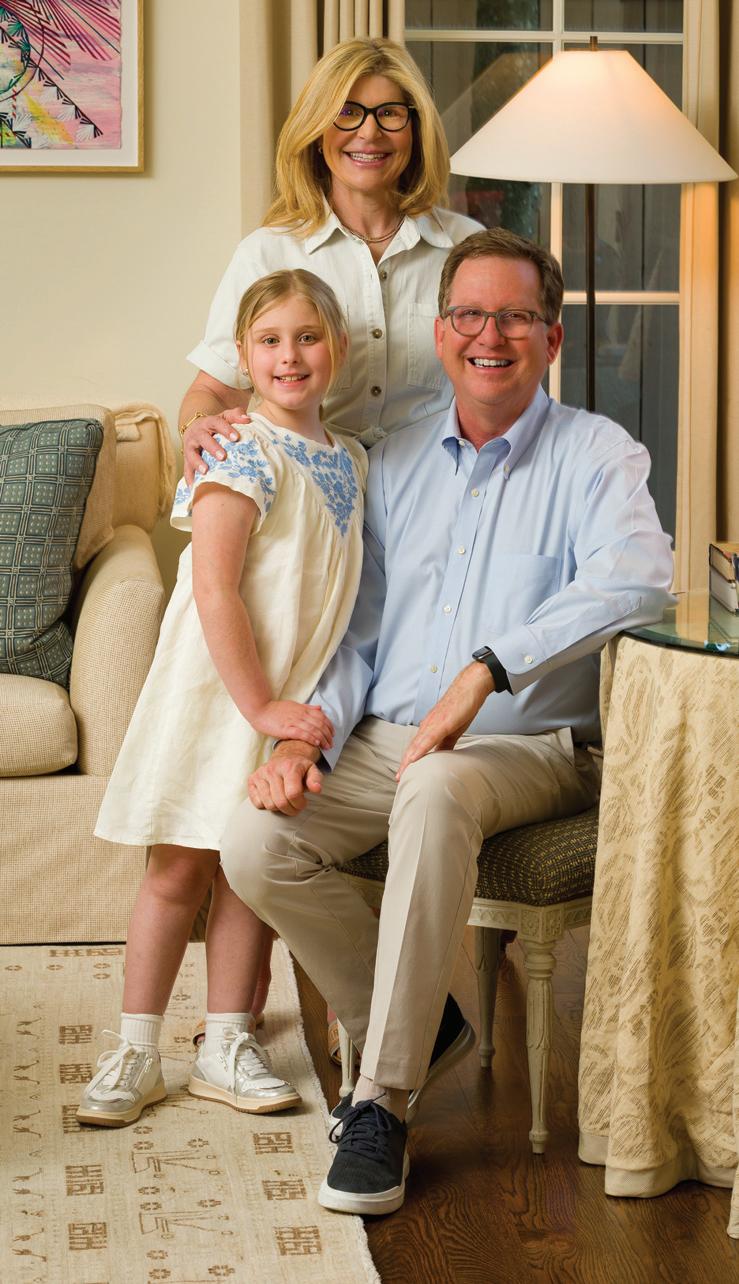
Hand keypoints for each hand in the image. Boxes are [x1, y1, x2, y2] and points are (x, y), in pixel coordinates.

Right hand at [183, 408, 251, 485]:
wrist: (196, 429)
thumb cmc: (216, 426)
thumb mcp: (225, 417)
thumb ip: (236, 415)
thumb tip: (247, 419)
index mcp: (208, 422)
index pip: (217, 423)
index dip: (226, 429)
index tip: (236, 437)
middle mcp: (197, 433)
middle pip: (203, 438)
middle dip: (212, 447)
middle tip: (223, 457)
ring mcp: (190, 446)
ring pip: (191, 454)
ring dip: (197, 463)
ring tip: (205, 472)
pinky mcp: (186, 459)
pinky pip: (186, 469)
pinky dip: (189, 478)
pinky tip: (194, 487)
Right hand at [248, 740, 322, 814]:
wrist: (285, 756)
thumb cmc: (300, 768)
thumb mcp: (312, 770)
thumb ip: (316, 780)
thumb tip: (317, 789)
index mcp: (289, 766)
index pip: (293, 793)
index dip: (300, 804)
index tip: (303, 803)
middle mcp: (272, 769)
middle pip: (280, 802)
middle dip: (291, 810)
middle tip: (295, 807)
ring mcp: (260, 774)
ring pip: (269, 804)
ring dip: (279, 809)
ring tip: (285, 801)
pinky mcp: (252, 779)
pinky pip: (257, 803)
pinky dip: (266, 805)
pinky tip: (273, 798)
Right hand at [250, 700, 333, 749]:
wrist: (260, 710)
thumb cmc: (275, 709)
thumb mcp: (293, 705)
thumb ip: (307, 708)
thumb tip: (319, 709)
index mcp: (303, 709)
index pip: (321, 716)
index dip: (329, 726)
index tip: (332, 734)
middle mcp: (300, 714)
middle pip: (320, 724)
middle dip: (328, 735)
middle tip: (331, 743)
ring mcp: (294, 721)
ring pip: (314, 729)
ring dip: (323, 739)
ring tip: (326, 747)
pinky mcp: (287, 729)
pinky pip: (303, 733)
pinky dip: (312, 738)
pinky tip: (316, 743)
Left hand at [396, 662, 493, 778]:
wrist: (470, 686)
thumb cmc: (462, 706)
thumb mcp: (454, 729)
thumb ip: (446, 744)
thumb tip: (442, 757)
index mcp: (430, 727)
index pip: (416, 747)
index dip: (408, 761)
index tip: (403, 774)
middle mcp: (428, 725)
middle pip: (412, 748)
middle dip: (404, 764)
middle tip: (397, 779)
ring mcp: (433, 723)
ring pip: (417, 745)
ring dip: (408, 760)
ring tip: (402, 774)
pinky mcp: (442, 722)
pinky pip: (429, 739)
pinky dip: (420, 750)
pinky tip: (414, 759)